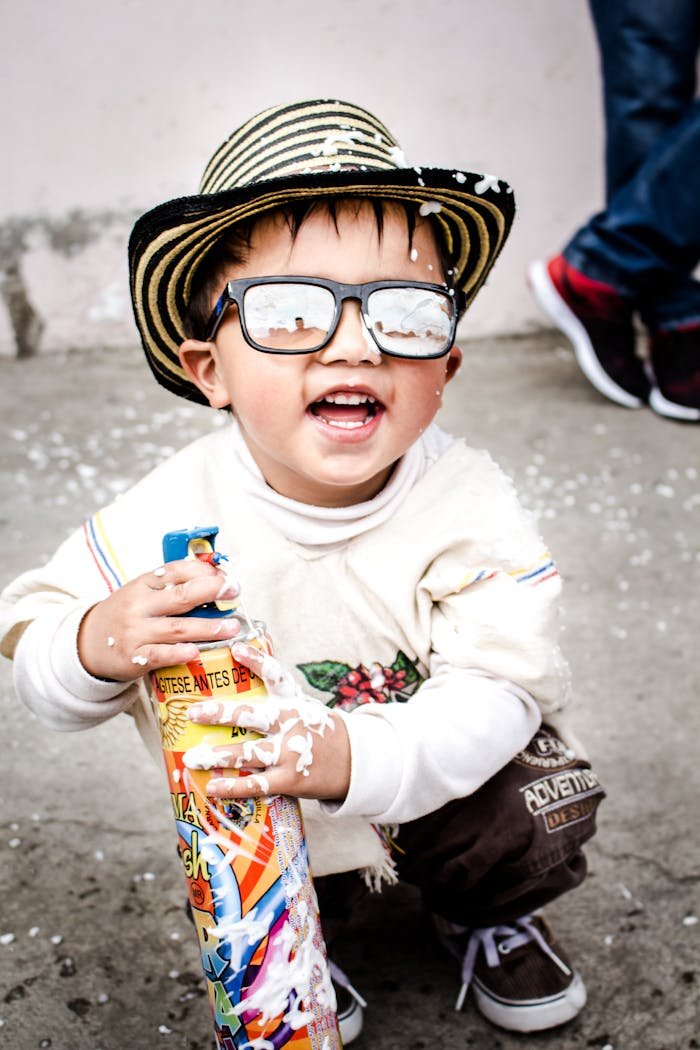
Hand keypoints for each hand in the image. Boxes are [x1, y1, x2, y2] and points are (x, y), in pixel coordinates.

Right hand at [78, 559, 240, 680]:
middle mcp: (138, 606)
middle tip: (234, 593)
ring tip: (231, 628)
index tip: (225, 577)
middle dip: (212, 592)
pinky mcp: (134, 656)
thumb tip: (214, 579)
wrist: (89, 644)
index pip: (175, 571)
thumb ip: (171, 587)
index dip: (203, 572)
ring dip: (209, 628)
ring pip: (178, 628)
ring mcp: (135, 631)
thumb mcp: (142, 594)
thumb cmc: (126, 615)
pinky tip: (197, 651)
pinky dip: (180, 653)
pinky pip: (161, 655)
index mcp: (142, 584)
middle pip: (181, 596)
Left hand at [185, 642, 350, 802]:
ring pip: (249, 753)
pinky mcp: (290, 779)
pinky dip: (233, 787)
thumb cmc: (316, 729)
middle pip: (252, 716)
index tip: (235, 648)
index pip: (275, 675)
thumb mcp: (303, 703)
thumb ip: (276, 689)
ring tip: (192, 758)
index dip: (256, 660)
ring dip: (218, 756)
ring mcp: (290, 752)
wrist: (352, 761)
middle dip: (221, 713)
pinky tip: (213, 787)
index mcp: (294, 700)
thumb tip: (243, 653)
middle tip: (193, 712)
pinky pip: (257, 784)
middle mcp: (291, 723)